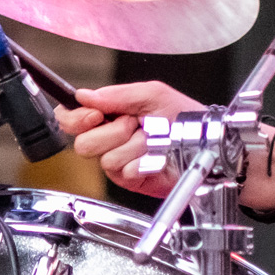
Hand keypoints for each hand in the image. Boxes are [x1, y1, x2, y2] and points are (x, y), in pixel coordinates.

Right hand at [57, 81, 201, 198]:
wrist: (205, 140)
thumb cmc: (182, 117)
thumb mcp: (151, 94)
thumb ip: (117, 94)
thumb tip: (84, 96)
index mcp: (108, 116)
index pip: (70, 119)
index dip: (76, 118)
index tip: (95, 114)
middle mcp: (109, 140)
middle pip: (83, 144)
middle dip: (112, 132)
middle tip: (134, 125)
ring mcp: (118, 163)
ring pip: (106, 158)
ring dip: (134, 146)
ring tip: (152, 140)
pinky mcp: (131, 180)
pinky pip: (125, 172)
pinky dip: (144, 162)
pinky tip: (156, 157)